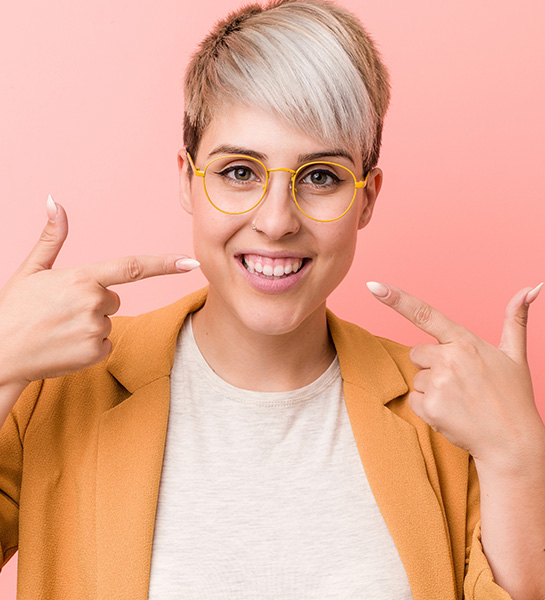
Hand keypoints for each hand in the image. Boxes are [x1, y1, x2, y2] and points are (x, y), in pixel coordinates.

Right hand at [0, 197, 198, 388]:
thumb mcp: (32, 270)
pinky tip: (66, 345)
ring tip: (60, 329)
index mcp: (81, 278)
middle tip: (63, 311)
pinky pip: (106, 343)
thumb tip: (56, 202)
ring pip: (109, 321)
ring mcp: (96, 330)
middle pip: (114, 299)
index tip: (191, 262)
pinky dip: (90, 345)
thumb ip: (52, 237)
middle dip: (96, 303)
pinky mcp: (96, 352)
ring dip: (91, 324)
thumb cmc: (14, 309)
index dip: (165, 264)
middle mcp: (94, 303)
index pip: (132, 267)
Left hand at [366, 281, 544, 468]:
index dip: (397, 299)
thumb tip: (533, 286)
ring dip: (432, 388)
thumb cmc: (512, 396)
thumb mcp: (514, 355)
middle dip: (431, 365)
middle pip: (417, 353)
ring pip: (417, 378)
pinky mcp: (430, 407)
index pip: (425, 315)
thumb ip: (515, 319)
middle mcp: (450, 359)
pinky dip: (428, 407)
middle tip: (460, 382)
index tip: (375, 287)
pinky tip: (451, 412)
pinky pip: (413, 399)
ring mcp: (439, 384)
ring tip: (460, 400)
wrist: (512, 443)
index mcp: (465, 342)